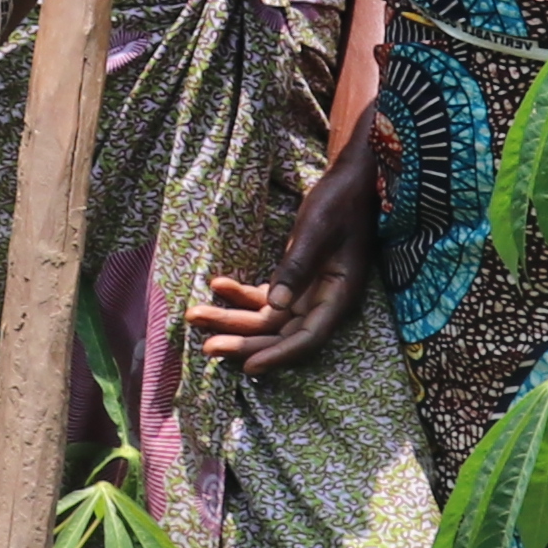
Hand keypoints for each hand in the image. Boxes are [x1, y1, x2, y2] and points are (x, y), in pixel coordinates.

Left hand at [199, 116, 380, 371]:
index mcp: (339, 296)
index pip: (307, 337)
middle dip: (244, 341)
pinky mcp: (297, 280)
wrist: (351, 180)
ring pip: (269, 318)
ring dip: (234, 318)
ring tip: (196, 315)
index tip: (248, 367)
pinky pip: (266, 298)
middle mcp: (325, 301)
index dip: (278, 354)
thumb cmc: (339, 202)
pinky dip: (241, 295)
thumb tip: (275, 307)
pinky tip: (217, 284)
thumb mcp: (316, 230)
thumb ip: (297, 267)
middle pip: (282, 333)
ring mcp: (310, 292)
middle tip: (207, 346)